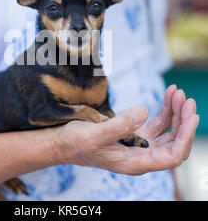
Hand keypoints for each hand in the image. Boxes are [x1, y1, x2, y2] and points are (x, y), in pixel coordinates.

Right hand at [53, 85, 198, 174]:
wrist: (64, 143)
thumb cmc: (76, 143)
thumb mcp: (95, 135)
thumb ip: (119, 126)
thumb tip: (144, 111)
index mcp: (135, 163)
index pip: (172, 156)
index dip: (185, 137)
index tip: (191, 114)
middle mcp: (141, 156)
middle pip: (174, 142)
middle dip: (183, 120)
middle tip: (184, 97)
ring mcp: (139, 145)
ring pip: (167, 131)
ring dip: (175, 113)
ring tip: (176, 92)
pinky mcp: (134, 135)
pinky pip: (156, 124)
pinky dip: (164, 110)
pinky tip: (168, 96)